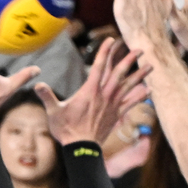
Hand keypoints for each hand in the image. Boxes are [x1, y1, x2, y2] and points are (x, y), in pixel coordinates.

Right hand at [35, 38, 149, 145]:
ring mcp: (112, 105)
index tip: (111, 40)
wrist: (81, 147)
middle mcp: (104, 95)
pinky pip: (131, 103)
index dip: (105, 52)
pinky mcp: (117, 114)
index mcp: (89, 91)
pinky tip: (149, 90)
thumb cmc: (66, 129)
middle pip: (119, 74)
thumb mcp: (53, 112)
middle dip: (130, 60)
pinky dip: (141, 96)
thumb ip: (47, 96)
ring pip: (129, 86)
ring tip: (150, 66)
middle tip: (140, 49)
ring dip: (140, 75)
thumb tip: (37, 84)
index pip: (99, 67)